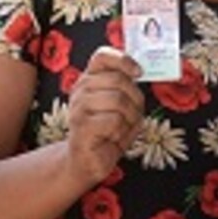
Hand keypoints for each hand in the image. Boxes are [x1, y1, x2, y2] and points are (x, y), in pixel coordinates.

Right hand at [66, 47, 143, 185]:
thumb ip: (128, 88)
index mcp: (90, 80)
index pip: (102, 56)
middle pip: (117, 79)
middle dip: (135, 99)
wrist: (87, 162)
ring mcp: (78, 108)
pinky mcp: (81, 127)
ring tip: (121, 129)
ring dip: (129, 118)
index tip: (138, 73)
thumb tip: (139, 72)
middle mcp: (80, 90)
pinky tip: (111, 138)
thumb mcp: (122, 106)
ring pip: (117, 100)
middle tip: (133, 116)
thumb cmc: (108, 132)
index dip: (123, 60)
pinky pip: (113, 120)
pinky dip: (121, 131)